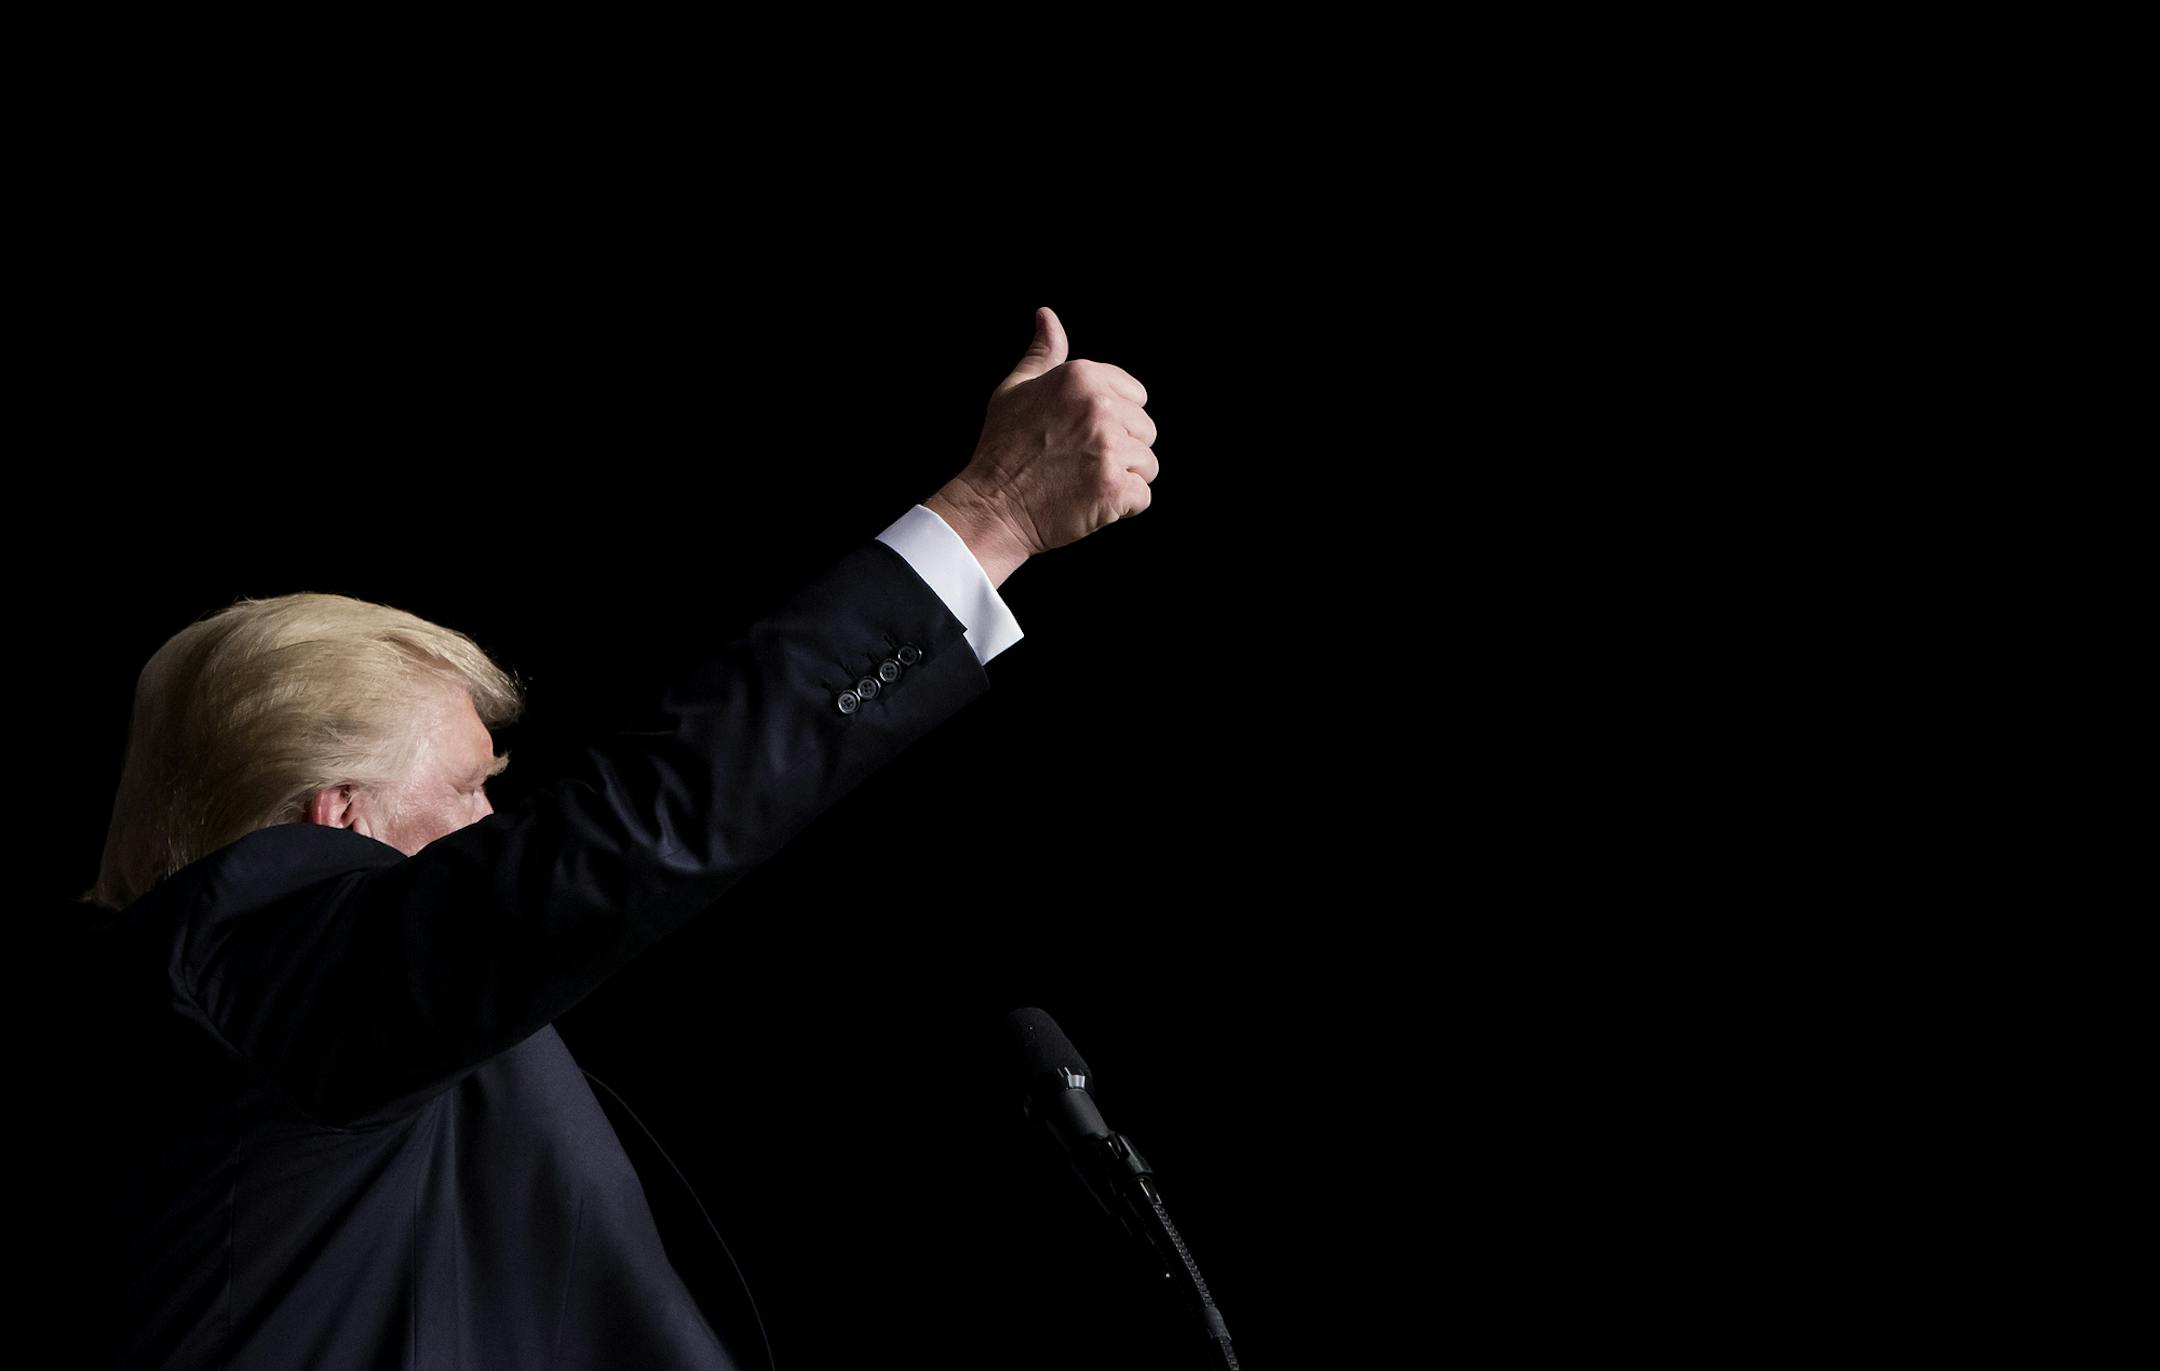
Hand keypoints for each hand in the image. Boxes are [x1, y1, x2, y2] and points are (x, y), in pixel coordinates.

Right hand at [932, 307, 1159, 564]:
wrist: (992, 507)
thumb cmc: (1002, 449)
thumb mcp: (1015, 389)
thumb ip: (1043, 353)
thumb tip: (1046, 316)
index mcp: (1082, 376)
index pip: (1137, 397)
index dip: (1114, 420)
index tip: (1082, 436)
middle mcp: (1100, 406)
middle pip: (1146, 430)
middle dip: (1121, 449)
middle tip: (1079, 462)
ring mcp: (1109, 447)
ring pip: (1147, 464)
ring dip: (1122, 478)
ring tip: (1083, 482)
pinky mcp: (1115, 487)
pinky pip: (1142, 497)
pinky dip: (1121, 506)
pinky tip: (1089, 502)